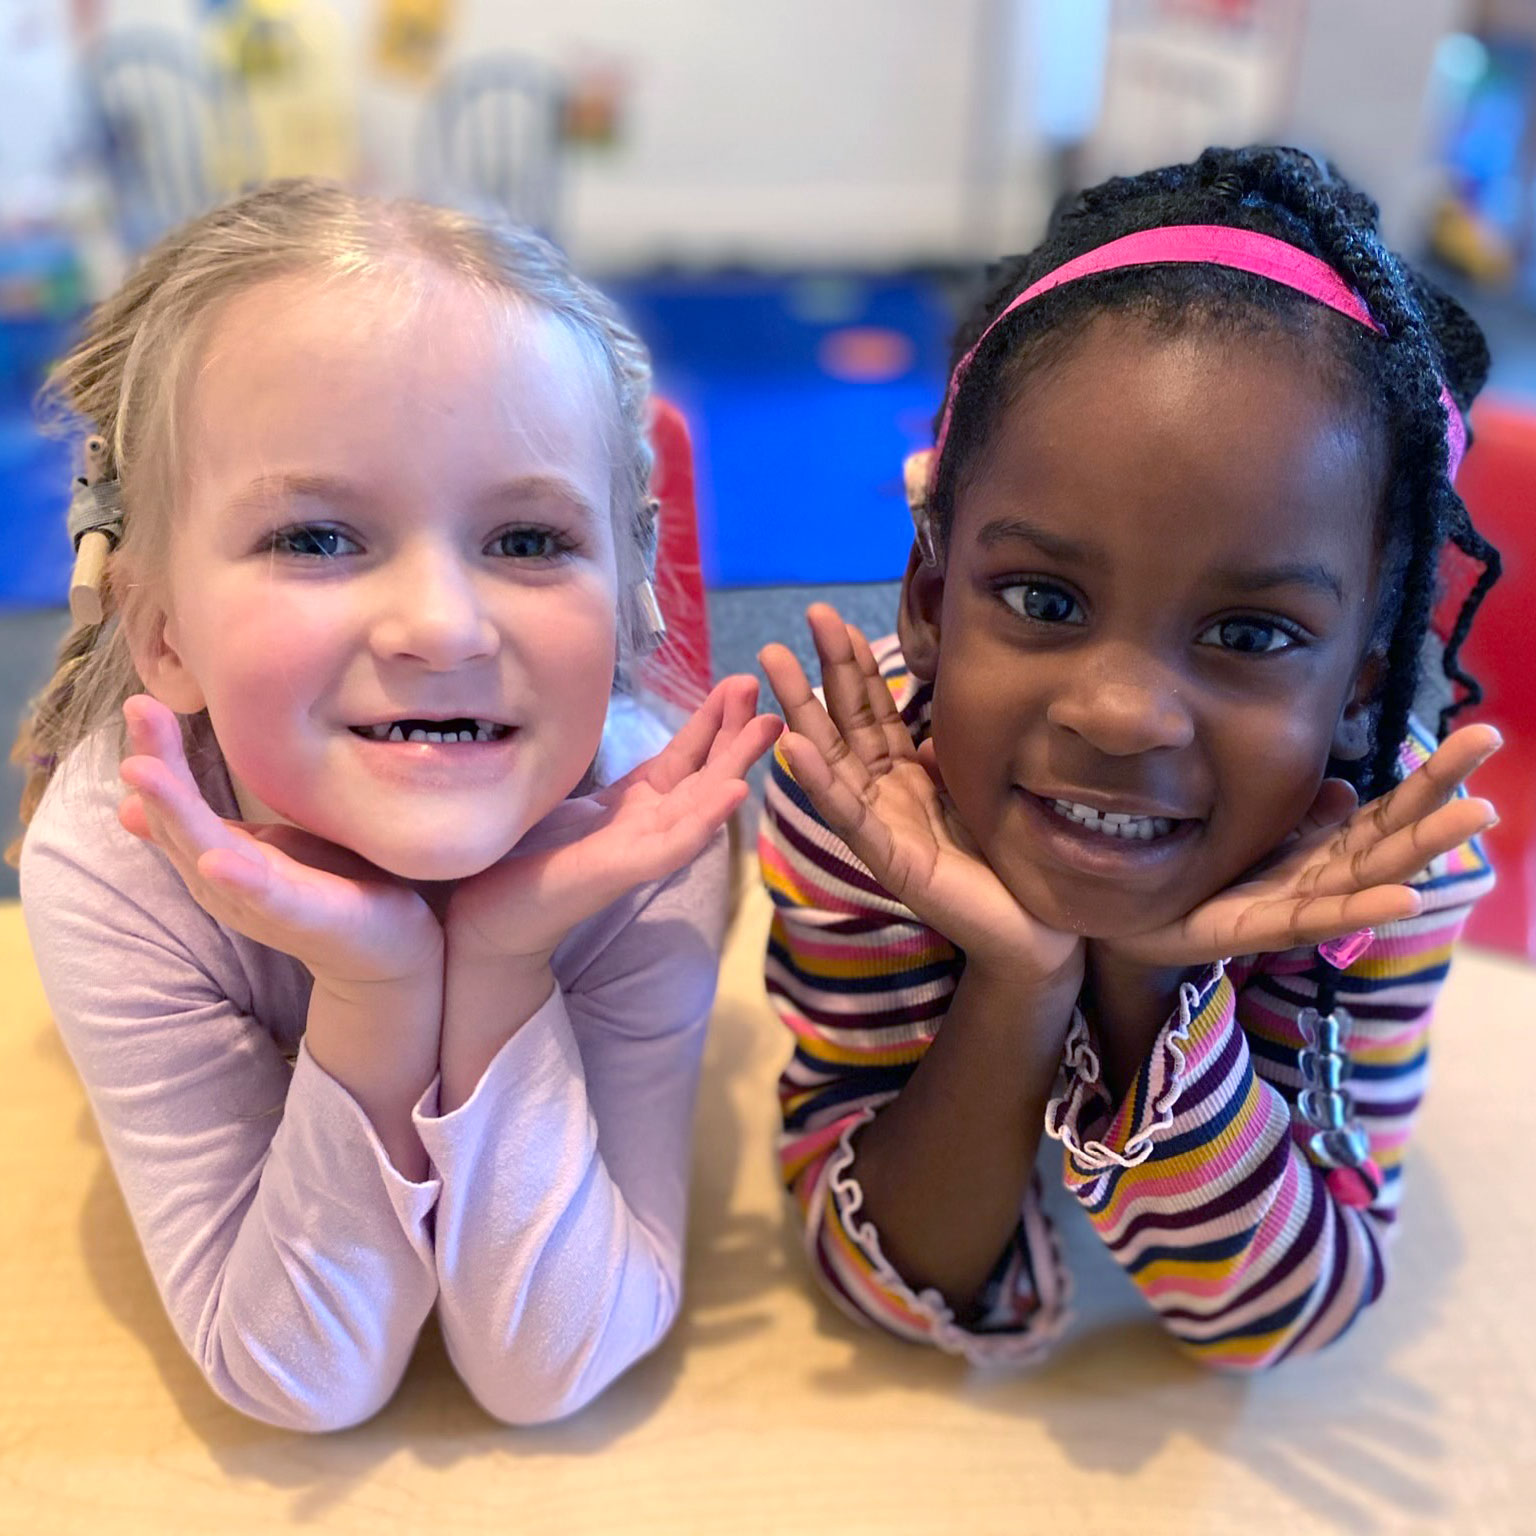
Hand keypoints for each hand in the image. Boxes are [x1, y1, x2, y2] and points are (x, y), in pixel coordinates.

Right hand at [117, 694, 441, 988]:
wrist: (387, 952)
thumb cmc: (328, 887)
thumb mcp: (263, 848)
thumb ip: (212, 821)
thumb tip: (148, 787)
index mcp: (220, 858)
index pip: (177, 802)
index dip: (157, 753)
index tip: (141, 701)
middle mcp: (228, 883)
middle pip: (180, 822)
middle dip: (157, 770)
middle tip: (138, 712)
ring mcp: (263, 903)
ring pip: (207, 855)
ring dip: (176, 813)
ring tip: (144, 773)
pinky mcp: (307, 918)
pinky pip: (269, 898)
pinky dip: (241, 880)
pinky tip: (218, 858)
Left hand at [445, 675, 781, 966]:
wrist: (495, 916)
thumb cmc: (532, 863)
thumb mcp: (579, 808)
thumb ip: (611, 785)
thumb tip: (614, 735)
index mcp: (641, 805)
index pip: (687, 756)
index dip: (714, 720)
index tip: (741, 684)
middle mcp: (651, 826)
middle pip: (706, 774)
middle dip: (738, 734)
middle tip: (773, 695)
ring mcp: (642, 850)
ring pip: (702, 803)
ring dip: (737, 765)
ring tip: (768, 728)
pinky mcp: (624, 870)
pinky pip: (674, 843)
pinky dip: (707, 817)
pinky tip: (735, 791)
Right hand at [759, 604, 1078, 983]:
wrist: (1033, 930)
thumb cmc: (1004, 863)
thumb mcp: (973, 792)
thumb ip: (945, 760)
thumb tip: (927, 732)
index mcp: (904, 779)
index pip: (871, 713)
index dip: (853, 666)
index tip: (833, 620)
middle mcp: (884, 798)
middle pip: (843, 725)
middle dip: (817, 674)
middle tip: (790, 627)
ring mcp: (882, 829)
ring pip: (832, 761)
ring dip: (800, 711)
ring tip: (774, 665)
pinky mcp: (891, 862)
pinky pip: (851, 816)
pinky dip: (820, 782)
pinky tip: (794, 748)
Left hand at [1112, 723, 1501, 967]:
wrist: (1137, 920)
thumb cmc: (1202, 875)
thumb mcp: (1254, 831)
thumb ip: (1300, 814)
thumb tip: (1343, 786)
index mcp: (1323, 850)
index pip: (1390, 809)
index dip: (1433, 777)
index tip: (1483, 735)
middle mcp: (1321, 877)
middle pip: (1392, 835)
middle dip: (1442, 796)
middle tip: (1488, 747)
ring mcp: (1296, 906)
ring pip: (1369, 874)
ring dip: (1422, 847)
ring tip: (1472, 815)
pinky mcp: (1258, 930)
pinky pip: (1314, 920)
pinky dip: (1360, 911)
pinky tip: (1403, 897)